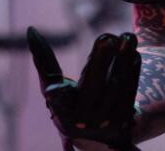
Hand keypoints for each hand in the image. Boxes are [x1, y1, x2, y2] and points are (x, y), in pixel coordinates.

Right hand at [27, 26, 141, 150]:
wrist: (95, 135)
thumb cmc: (69, 101)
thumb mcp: (52, 85)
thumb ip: (43, 60)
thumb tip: (31, 30)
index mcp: (62, 110)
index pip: (57, 97)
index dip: (55, 92)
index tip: (51, 88)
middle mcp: (83, 119)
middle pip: (93, 86)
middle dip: (101, 61)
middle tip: (108, 37)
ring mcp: (105, 121)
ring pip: (117, 87)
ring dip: (123, 60)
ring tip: (127, 36)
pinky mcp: (124, 119)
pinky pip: (130, 91)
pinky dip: (132, 70)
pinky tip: (133, 53)